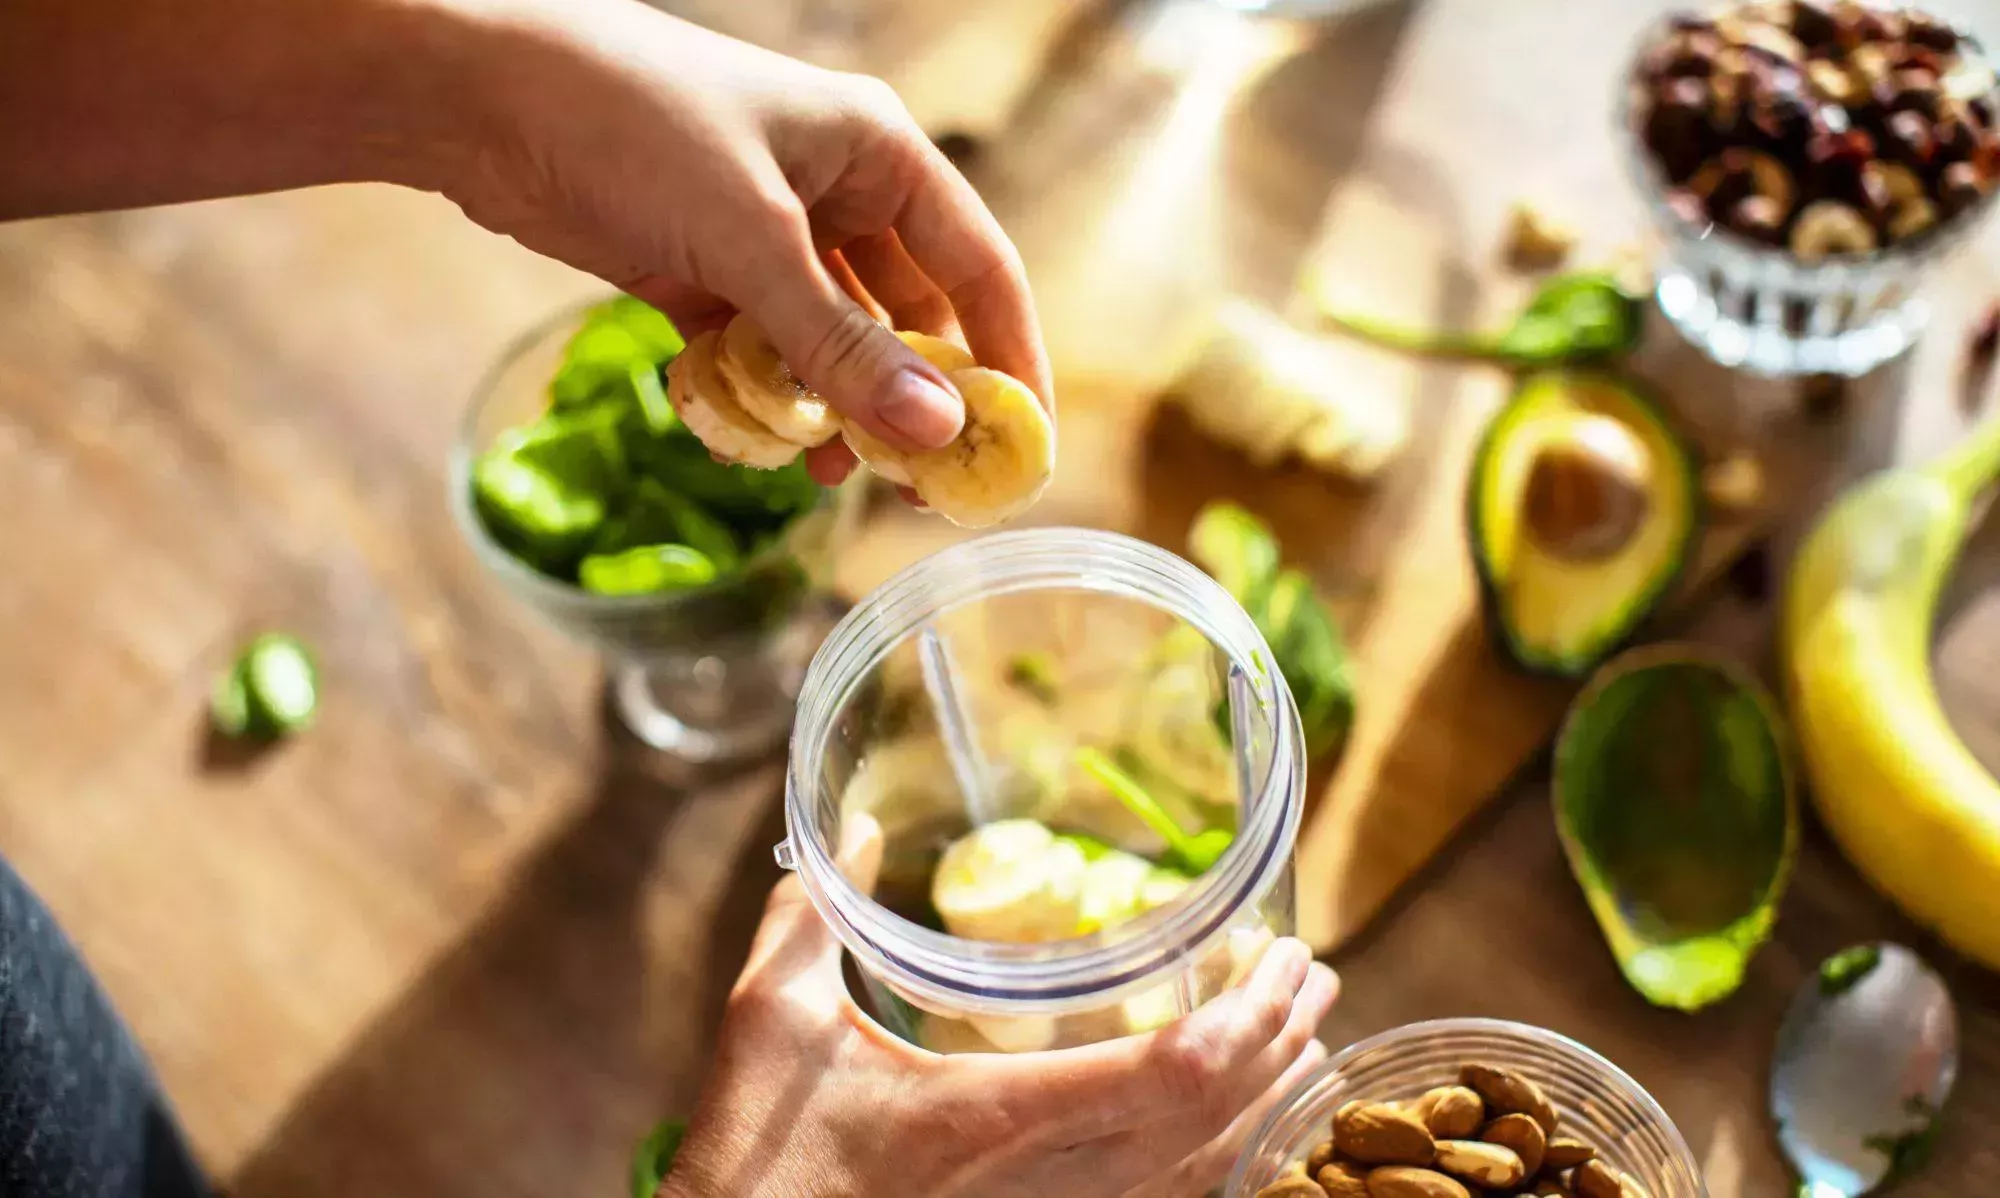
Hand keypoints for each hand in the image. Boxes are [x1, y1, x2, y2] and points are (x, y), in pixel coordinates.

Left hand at [447, 0, 1050, 487]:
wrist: (475, 92)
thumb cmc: (632, 123)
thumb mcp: (751, 242)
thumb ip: (841, 346)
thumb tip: (935, 434)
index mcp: (878, 154)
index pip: (979, 269)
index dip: (1008, 359)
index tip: (1022, 446)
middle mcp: (835, 191)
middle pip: (907, 316)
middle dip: (912, 399)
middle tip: (918, 485)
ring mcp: (765, 232)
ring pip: (830, 343)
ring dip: (833, 407)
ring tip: (829, 471)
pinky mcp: (700, 268)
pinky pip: (759, 350)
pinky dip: (762, 395)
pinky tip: (759, 442)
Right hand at [662, 815, 1338, 1197]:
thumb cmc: (761, 1155)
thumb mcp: (772, 1020)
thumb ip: (808, 918)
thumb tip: (842, 827)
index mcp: (1006, 1116)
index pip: (1176, 1076)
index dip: (1252, 1020)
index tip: (1285, 958)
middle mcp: (1056, 1182)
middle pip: (1217, 1120)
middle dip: (1284, 1044)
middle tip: (1314, 976)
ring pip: (1205, 1175)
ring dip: (1267, 1100)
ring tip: (1301, 1038)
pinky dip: (1222, 1163)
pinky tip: (1238, 1127)